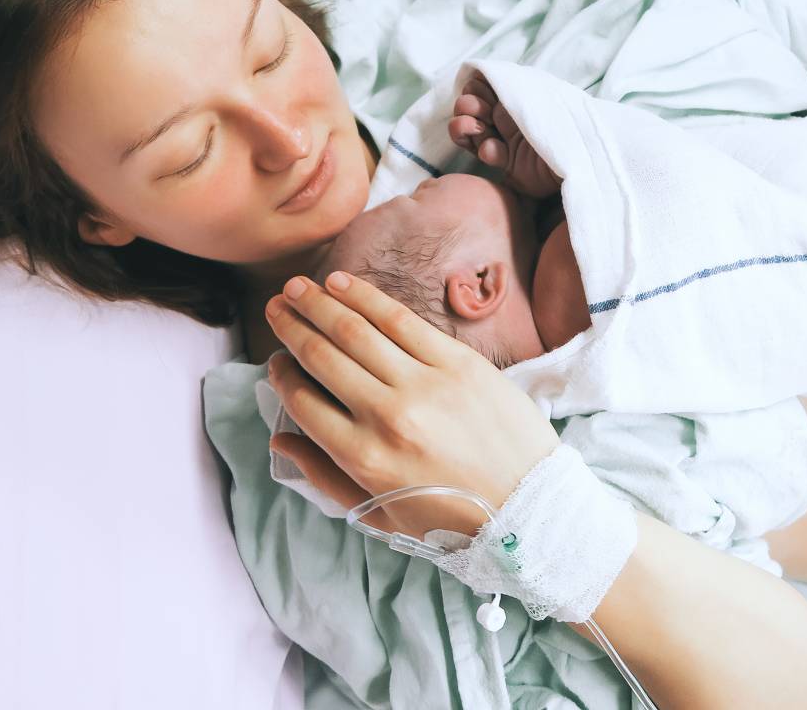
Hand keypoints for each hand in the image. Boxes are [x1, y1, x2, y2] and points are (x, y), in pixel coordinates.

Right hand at [264, 271, 558, 538]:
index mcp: (365, 459)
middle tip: (275, 307)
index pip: (304, 402)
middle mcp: (389, 417)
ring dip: (320, 303)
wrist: (531, 510)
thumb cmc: (453, 521)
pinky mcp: (459, 363)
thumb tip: (280, 438)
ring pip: (357, 330)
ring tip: (297, 287)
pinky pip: (401, 320)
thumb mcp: (380, 514)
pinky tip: (343, 285)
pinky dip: (366, 298)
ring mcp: (426, 385)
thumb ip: (324, 476)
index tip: (276, 361)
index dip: (282, 376)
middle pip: (324, 356)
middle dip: (292, 326)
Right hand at [448, 73, 561, 197]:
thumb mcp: (540, 96)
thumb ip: (514, 86)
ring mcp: (506, 143)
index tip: (476, 87)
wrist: (583, 156)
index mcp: (516, 100)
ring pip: (470, 133)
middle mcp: (508, 120)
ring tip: (474, 128)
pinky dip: (485, 150)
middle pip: (471, 110)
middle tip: (474, 107)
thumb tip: (487, 73)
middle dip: (467, 106)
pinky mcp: (509, 166)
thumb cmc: (565, 120)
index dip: (474, 89)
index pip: (482, 90)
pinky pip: (486, 156)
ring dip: (464, 127)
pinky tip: (491, 149)